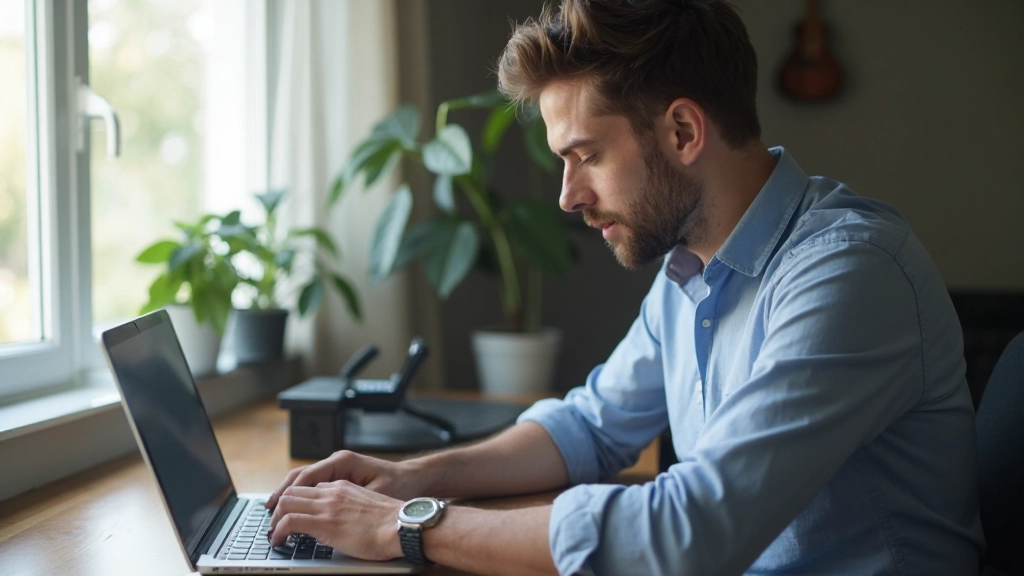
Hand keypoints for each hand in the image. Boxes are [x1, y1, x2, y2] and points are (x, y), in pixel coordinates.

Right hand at [266, 450, 422, 509]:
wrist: (416, 480)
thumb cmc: (399, 486)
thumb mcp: (372, 494)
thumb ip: (346, 501)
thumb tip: (321, 512)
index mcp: (342, 462)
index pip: (305, 477)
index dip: (287, 496)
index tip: (276, 511)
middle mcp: (338, 462)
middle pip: (300, 476)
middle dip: (282, 494)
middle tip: (267, 512)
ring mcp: (339, 469)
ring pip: (305, 480)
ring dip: (289, 494)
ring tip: (273, 510)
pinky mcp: (342, 478)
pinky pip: (315, 485)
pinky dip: (302, 495)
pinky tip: (294, 507)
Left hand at [268, 480, 403, 560]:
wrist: (402, 526)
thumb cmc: (394, 522)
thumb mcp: (370, 506)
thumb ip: (354, 507)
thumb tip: (347, 522)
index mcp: (345, 486)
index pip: (312, 486)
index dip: (298, 499)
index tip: (293, 511)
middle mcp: (333, 491)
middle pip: (294, 490)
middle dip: (280, 506)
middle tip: (275, 522)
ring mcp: (327, 506)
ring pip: (287, 502)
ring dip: (275, 518)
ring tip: (274, 533)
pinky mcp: (323, 523)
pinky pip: (289, 521)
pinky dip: (278, 530)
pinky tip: (279, 540)